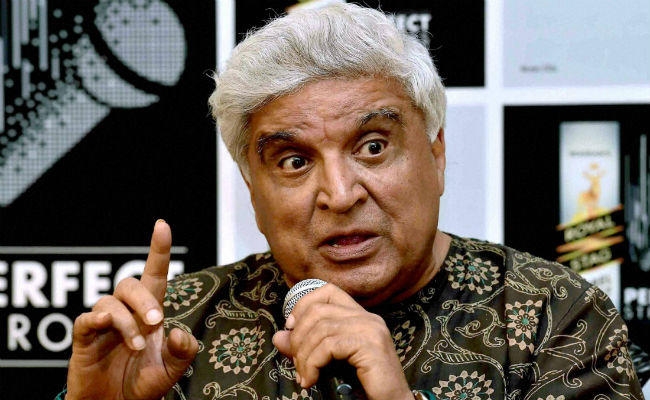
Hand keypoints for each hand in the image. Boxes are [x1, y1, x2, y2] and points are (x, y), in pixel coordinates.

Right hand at [66, 220, 198, 399]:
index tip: (162, 225)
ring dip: (126, 322)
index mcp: (150, 314)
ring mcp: (104, 324)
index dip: (158, 250)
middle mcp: (126, 313)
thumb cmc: (142, 384)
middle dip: (144, 299)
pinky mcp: (84, 339)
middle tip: (155, 323)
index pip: (154, 274)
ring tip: (137, 346)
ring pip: (110, 302)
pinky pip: (85, 320)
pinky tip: (106, 325)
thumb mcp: (171, 371)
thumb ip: (182, 352)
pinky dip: (96, 319)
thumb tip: (176, 331)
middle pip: (130, 284)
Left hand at [272, 283, 411, 399]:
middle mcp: (368, 318)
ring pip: (322, 329)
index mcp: (360, 316)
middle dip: (298, 337)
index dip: (303, 305)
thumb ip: (305, 347)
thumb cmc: (362, 386)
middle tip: (296, 363)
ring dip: (304, 355)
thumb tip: (279, 336)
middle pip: (319, 310)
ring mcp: (371, 329)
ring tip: (303, 376)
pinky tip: (311, 380)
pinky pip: (330, 346)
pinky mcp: (371, 346)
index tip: (291, 328)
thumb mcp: (329, 362)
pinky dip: (313, 363)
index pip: (327, 290)